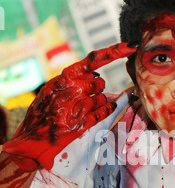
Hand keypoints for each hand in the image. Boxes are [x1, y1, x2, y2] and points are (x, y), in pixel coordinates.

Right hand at [2, 42, 136, 169]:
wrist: (30, 140)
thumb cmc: (40, 113)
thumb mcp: (50, 90)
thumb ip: (71, 81)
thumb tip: (95, 76)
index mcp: (63, 78)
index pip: (93, 60)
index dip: (114, 51)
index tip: (131, 46)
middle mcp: (73, 90)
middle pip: (100, 82)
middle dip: (96, 87)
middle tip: (84, 94)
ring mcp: (79, 107)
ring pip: (104, 97)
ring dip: (99, 101)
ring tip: (81, 108)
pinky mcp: (84, 123)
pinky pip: (105, 112)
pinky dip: (106, 110)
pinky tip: (100, 111)